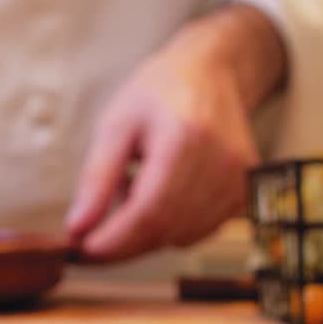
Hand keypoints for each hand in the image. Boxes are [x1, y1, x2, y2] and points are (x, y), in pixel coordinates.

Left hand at [67, 5, 285, 263]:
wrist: (210, 72)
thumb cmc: (157, 93)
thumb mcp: (115, 125)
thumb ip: (96, 179)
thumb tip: (78, 229)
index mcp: (187, 138)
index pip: (149, 212)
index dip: (114, 241)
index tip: (81, 251)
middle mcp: (222, 163)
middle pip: (165, 231)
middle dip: (122, 244)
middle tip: (89, 239)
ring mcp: (239, 181)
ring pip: (180, 237)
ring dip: (145, 232)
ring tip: (132, 190)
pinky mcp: (244, 193)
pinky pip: (198, 232)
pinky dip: (169, 227)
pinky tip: (158, 194)